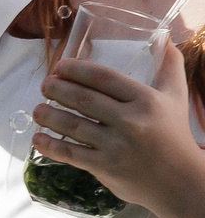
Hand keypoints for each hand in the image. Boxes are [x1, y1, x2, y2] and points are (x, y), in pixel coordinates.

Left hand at [29, 45, 204, 217]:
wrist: (181, 181)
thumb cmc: (175, 135)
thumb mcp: (176, 98)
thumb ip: (169, 67)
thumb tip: (163, 37)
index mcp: (146, 100)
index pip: (103, 78)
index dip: (76, 70)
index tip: (59, 67)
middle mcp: (132, 121)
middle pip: (84, 99)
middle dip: (57, 89)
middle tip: (45, 85)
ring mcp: (117, 146)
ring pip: (73, 125)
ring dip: (48, 115)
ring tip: (37, 110)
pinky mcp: (106, 167)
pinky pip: (71, 153)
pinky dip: (50, 145)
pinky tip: (38, 139)